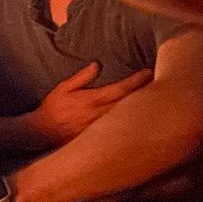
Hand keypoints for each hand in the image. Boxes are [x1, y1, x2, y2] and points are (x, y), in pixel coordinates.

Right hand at [28, 62, 150, 143]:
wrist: (42, 133)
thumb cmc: (53, 109)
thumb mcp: (63, 88)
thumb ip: (82, 77)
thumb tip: (97, 65)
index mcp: (93, 99)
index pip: (121, 88)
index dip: (137, 80)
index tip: (148, 72)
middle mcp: (100, 114)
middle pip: (130, 102)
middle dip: (145, 92)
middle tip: (160, 83)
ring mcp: (102, 127)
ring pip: (128, 115)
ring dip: (140, 106)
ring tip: (154, 98)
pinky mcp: (101, 136)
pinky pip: (120, 127)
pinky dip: (131, 120)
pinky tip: (139, 116)